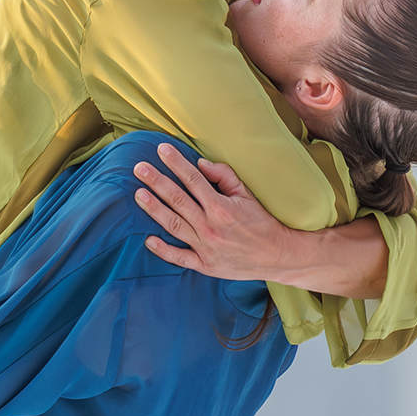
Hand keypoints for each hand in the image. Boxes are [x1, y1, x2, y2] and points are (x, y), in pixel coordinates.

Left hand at [133, 143, 292, 281]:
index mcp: (221, 207)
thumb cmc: (261, 222)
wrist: (278, 256)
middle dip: (156, 182)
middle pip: (177, 200)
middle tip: (139, 168)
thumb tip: (200, 164)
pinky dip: (163, 250)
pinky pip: (180, 258)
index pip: (193, 179)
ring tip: (138, 194)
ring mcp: (206, 247)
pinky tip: (147, 240)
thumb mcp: (247, 195)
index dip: (176, 163)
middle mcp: (210, 226)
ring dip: (154, 209)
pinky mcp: (205, 265)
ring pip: (173, 225)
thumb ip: (224, 177)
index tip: (161, 150)